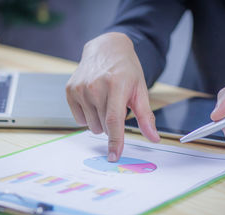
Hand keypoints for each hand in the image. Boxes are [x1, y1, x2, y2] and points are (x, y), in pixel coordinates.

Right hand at [66, 32, 159, 160]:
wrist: (106, 48)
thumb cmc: (126, 70)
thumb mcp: (140, 90)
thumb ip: (146, 116)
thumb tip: (154, 138)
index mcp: (116, 85)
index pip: (113, 120)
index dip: (115, 141)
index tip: (114, 156)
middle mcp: (95, 86)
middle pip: (103, 126)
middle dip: (112, 125)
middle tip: (116, 106)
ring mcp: (80, 88)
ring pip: (91, 125)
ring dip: (99, 120)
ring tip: (105, 102)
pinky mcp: (70, 90)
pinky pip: (79, 119)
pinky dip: (88, 115)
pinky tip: (93, 100)